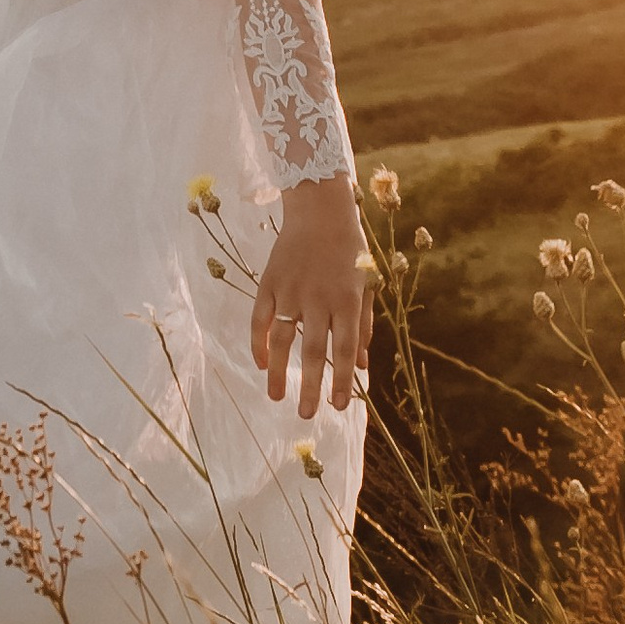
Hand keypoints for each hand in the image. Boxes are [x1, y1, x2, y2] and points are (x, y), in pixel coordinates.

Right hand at [251, 173, 371, 419]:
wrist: (320, 207)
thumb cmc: (350, 249)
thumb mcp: (366, 284)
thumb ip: (363, 325)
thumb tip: (361, 366)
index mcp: (347, 300)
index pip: (344, 350)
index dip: (342, 381)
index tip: (339, 407)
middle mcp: (318, 299)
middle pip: (313, 352)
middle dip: (311, 387)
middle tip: (307, 415)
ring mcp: (291, 291)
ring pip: (282, 340)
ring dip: (279, 372)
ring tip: (277, 397)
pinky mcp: (269, 283)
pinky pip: (260, 319)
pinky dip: (258, 342)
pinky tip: (261, 363)